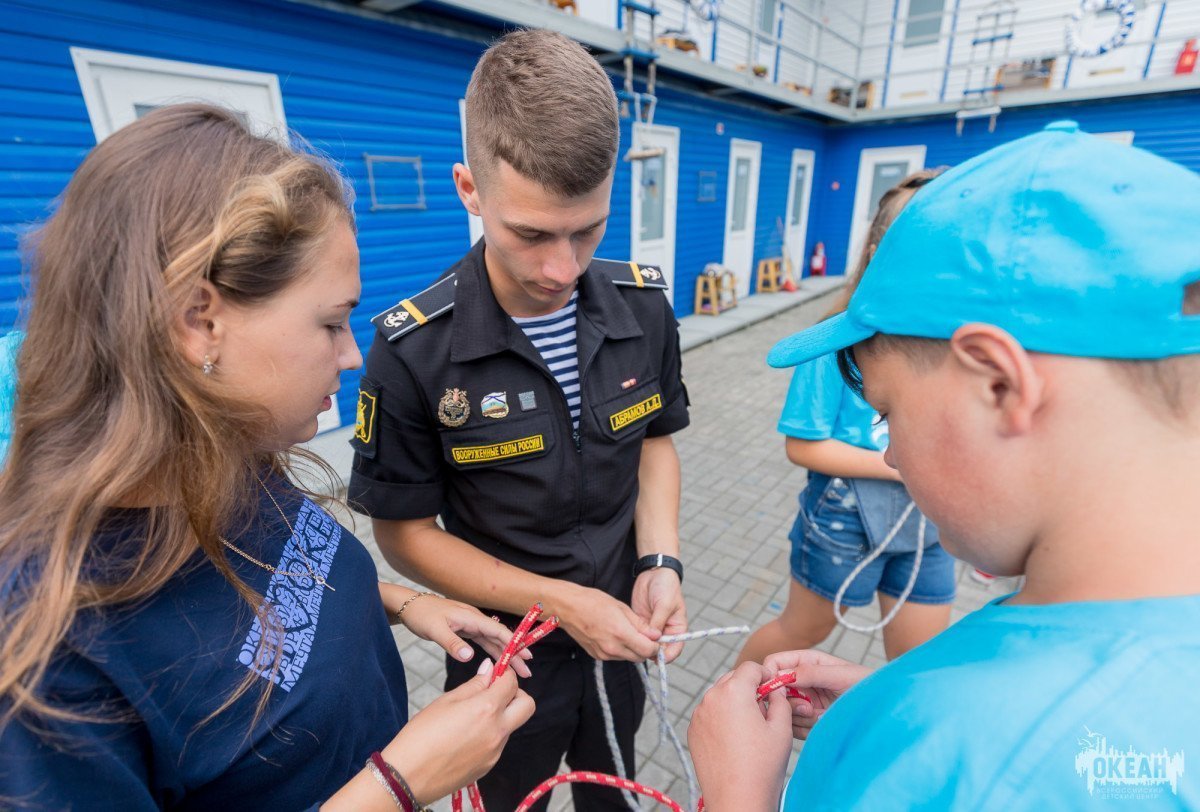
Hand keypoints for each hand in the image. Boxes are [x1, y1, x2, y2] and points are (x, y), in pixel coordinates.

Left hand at [380, 584, 531, 677]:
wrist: (409, 606)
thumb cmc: (422, 615)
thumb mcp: (435, 630)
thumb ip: (453, 643)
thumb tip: (470, 657)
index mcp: (472, 617)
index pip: (498, 631)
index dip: (514, 644)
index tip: (526, 657)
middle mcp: (475, 620)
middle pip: (500, 638)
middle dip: (515, 654)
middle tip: (527, 672)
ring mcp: (471, 625)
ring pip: (493, 641)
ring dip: (506, 655)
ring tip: (518, 671)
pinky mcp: (465, 630)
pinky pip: (484, 642)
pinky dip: (494, 652)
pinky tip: (499, 663)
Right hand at [382, 659, 535, 803]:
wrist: (407, 776)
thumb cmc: (420, 736)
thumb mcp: (445, 701)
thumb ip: (474, 685)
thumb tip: (489, 670)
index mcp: (486, 709)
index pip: (511, 683)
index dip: (504, 674)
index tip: (495, 673)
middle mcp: (497, 731)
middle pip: (527, 705)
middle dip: (516, 694)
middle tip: (494, 693)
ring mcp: (495, 751)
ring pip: (512, 725)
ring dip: (501, 715)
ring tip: (471, 717)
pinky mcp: (489, 766)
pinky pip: (498, 743)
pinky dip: (490, 734)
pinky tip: (466, 736)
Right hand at [555, 583, 660, 661]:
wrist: (567, 608)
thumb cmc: (593, 602)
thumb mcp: (621, 607)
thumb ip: (640, 624)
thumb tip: (655, 635)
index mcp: (621, 633)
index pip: (647, 650)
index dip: (655, 646)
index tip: (655, 638)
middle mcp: (613, 648)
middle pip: (639, 657)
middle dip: (645, 648)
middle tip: (644, 635)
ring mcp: (603, 654)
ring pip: (627, 658)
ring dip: (632, 649)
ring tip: (627, 632)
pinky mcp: (596, 655)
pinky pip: (615, 657)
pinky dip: (620, 650)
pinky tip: (614, 635)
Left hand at [631, 568, 686, 662]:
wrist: (654, 573)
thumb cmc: (665, 587)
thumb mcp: (664, 604)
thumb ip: (659, 622)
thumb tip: (654, 639)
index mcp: (677, 628)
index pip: (675, 648)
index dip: (668, 656)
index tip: (657, 657)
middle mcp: (666, 631)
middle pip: (660, 649)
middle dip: (651, 652)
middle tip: (641, 650)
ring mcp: (653, 628)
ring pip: (647, 644)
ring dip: (640, 645)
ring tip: (632, 642)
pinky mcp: (641, 624)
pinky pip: (637, 635)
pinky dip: (633, 637)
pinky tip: (627, 636)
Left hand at [688, 662, 792, 811]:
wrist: (736, 798)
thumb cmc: (761, 766)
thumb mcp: (781, 728)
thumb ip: (779, 699)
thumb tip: (775, 689)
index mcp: (734, 691)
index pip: (751, 667)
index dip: (765, 674)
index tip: (774, 687)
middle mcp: (711, 697)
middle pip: (733, 679)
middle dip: (749, 687)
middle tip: (764, 708)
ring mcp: (698, 715)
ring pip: (719, 695)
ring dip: (734, 702)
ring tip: (749, 727)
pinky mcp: (693, 731)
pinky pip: (709, 713)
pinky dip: (721, 717)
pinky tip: (734, 738)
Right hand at [762, 650, 871, 739]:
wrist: (883, 712)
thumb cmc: (867, 686)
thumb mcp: (841, 675)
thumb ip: (812, 672)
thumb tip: (782, 674)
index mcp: (807, 662)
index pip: (775, 663)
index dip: (769, 675)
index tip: (774, 690)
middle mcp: (802, 681)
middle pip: (775, 691)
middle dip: (789, 701)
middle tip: (809, 708)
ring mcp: (804, 702)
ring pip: (783, 711)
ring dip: (800, 717)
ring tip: (821, 715)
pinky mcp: (808, 722)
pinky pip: (793, 728)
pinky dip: (804, 730)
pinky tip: (821, 725)